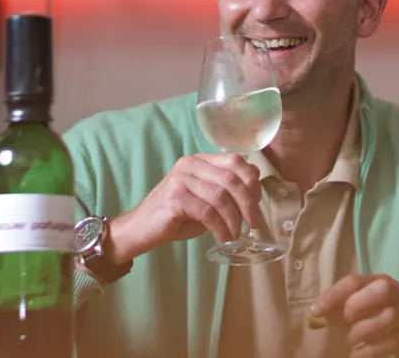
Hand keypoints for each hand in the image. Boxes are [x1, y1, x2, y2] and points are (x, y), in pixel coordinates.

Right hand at [109, 153, 261, 261]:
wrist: (140, 228)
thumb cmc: (175, 215)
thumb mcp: (205, 199)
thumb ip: (226, 190)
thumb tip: (256, 185)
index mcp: (199, 160)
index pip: (235, 160)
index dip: (251, 181)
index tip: (257, 202)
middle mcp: (189, 165)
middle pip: (231, 179)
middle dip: (248, 203)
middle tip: (255, 223)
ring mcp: (180, 180)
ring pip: (221, 197)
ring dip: (234, 219)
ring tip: (236, 234)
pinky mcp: (174, 199)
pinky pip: (207, 213)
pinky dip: (220, 228)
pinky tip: (223, 237)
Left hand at [309, 274, 398, 357]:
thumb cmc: (387, 317)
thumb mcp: (368, 306)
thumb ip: (343, 307)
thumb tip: (315, 316)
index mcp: (381, 282)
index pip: (355, 281)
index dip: (333, 295)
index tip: (316, 311)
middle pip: (382, 288)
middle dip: (358, 304)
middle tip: (346, 320)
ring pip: (389, 316)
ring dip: (363, 331)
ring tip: (352, 341)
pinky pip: (391, 343)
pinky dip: (369, 351)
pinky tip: (358, 355)